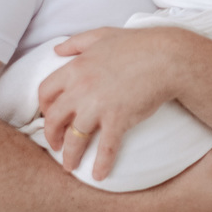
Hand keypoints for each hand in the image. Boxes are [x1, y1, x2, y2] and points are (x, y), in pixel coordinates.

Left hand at [37, 26, 181, 179]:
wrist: (166, 57)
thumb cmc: (137, 44)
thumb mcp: (102, 35)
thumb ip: (76, 42)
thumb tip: (57, 50)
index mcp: (75, 69)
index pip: (46, 92)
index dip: (44, 107)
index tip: (50, 116)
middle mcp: (80, 89)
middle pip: (54, 119)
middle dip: (51, 136)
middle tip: (55, 146)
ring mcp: (98, 106)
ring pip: (74, 138)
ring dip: (70, 156)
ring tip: (69, 167)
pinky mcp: (118, 120)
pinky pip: (106, 148)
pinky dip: (101, 164)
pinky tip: (99, 175)